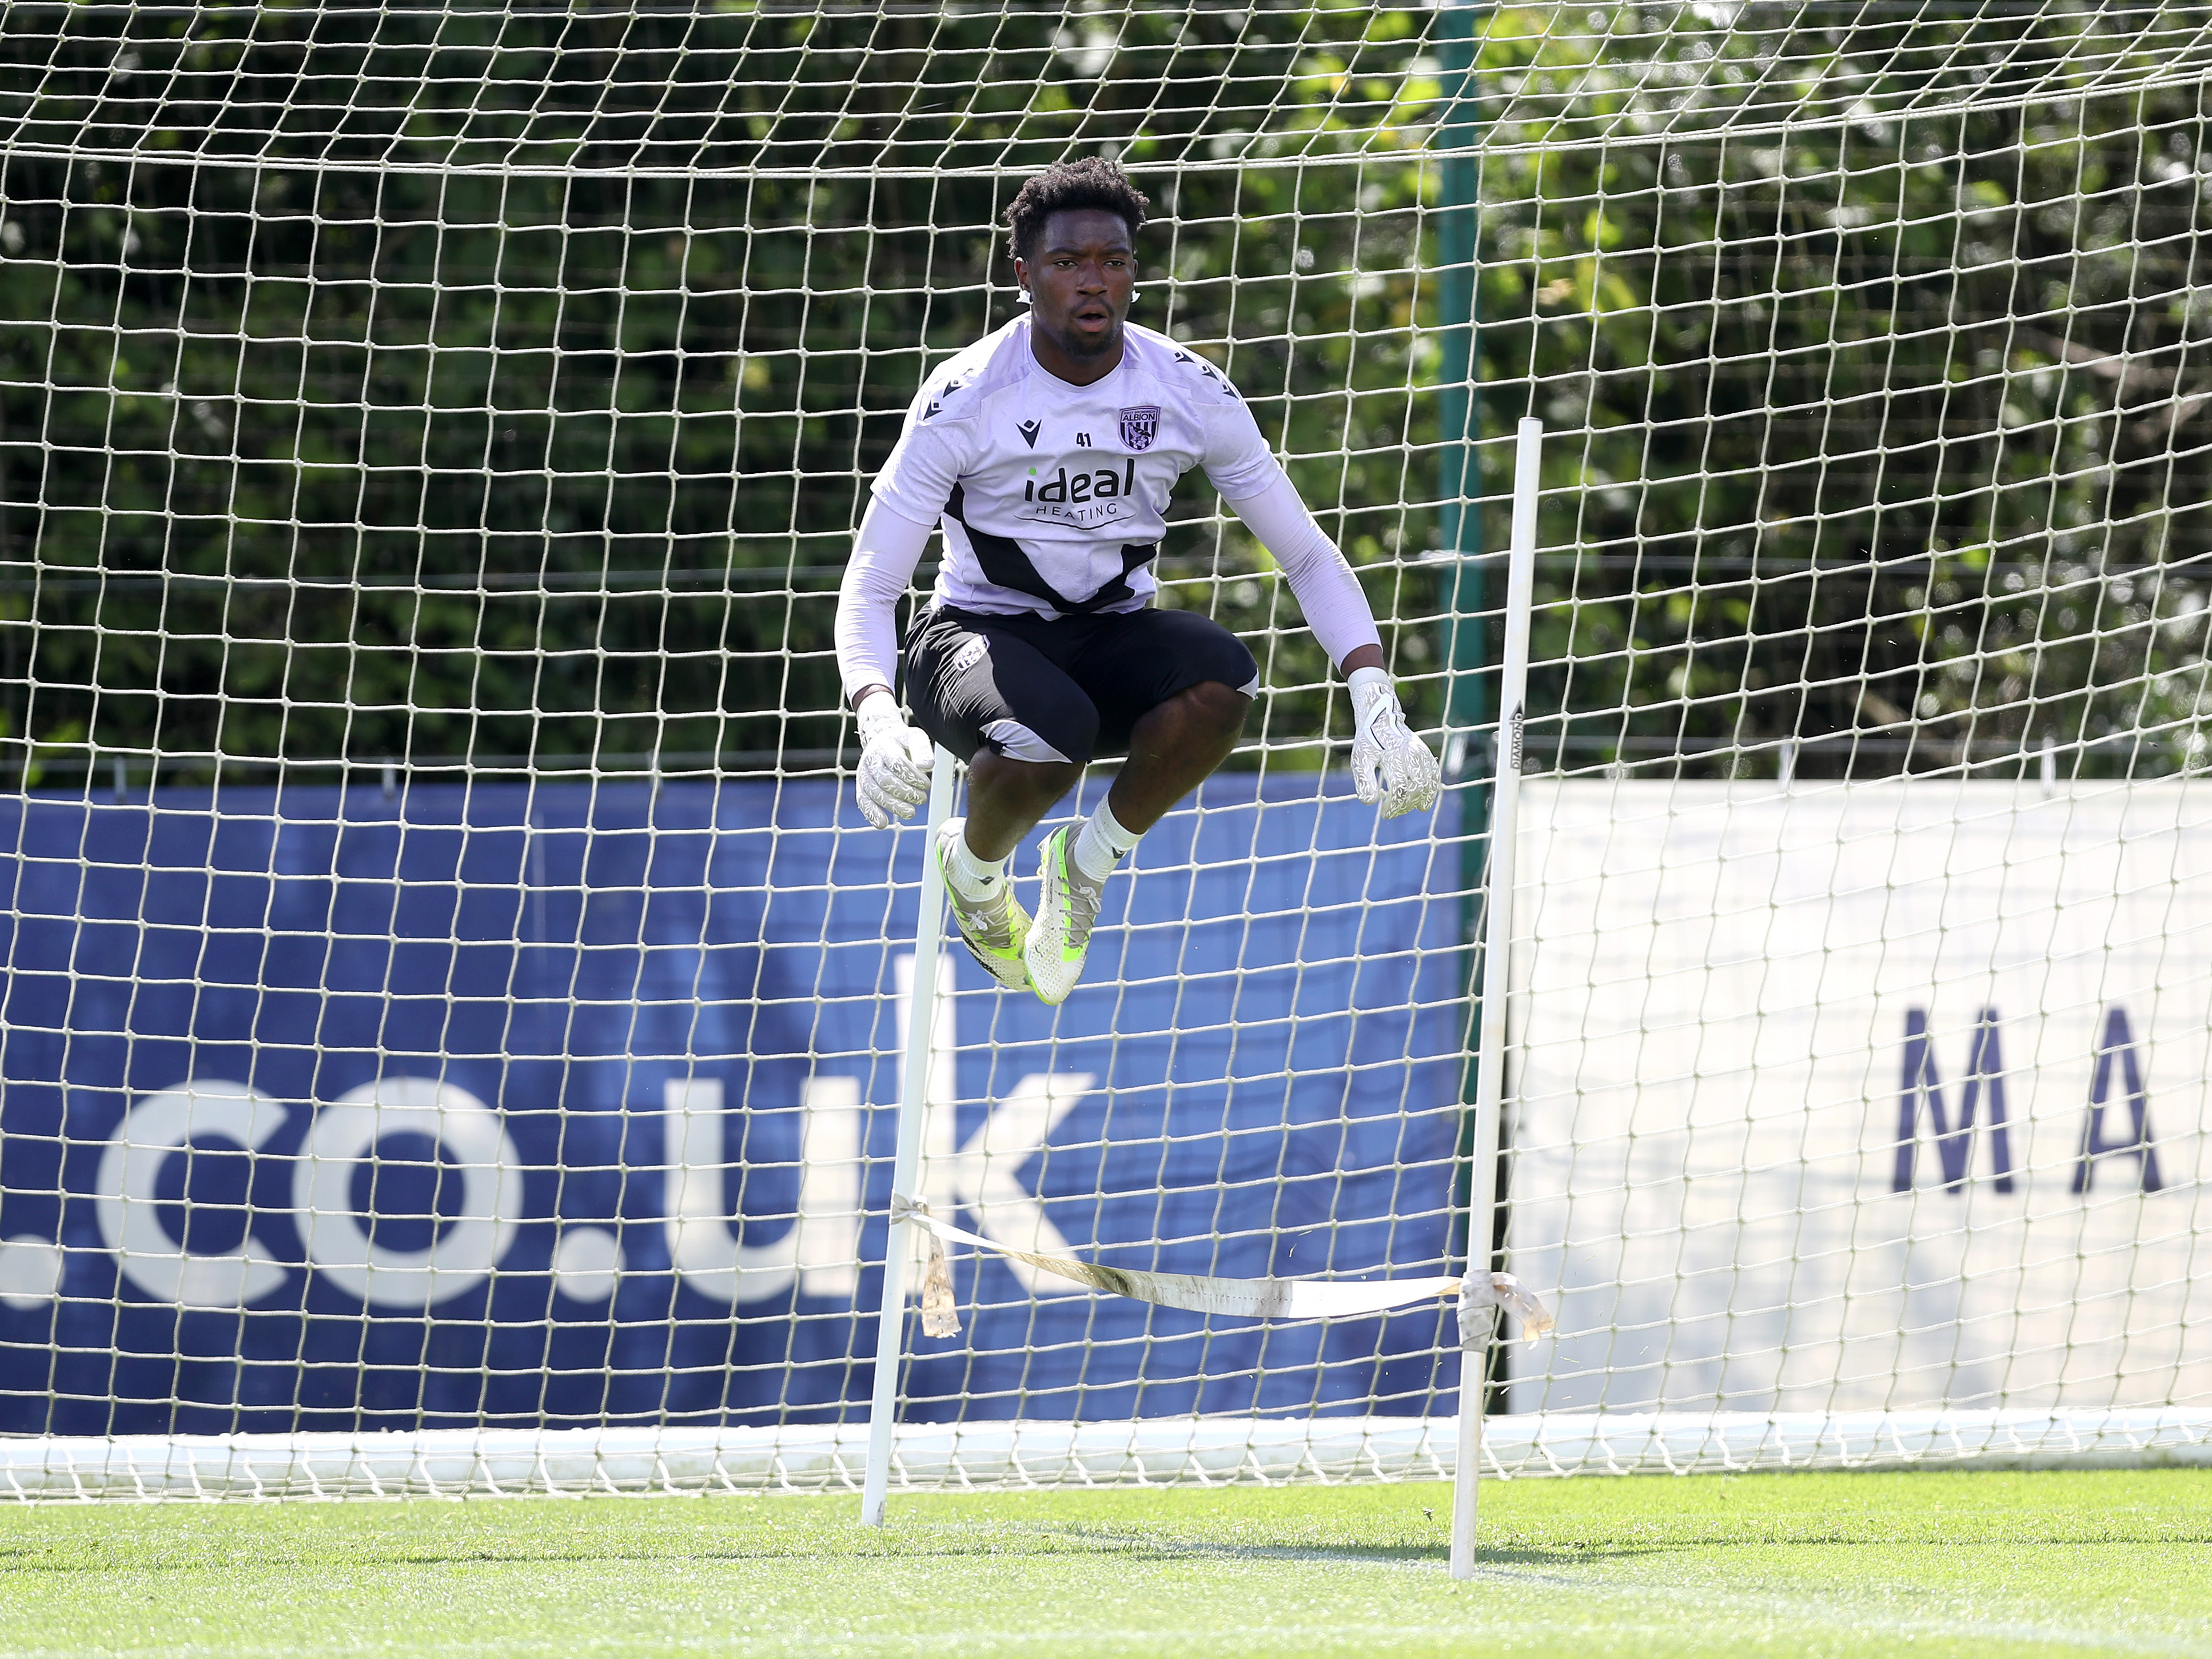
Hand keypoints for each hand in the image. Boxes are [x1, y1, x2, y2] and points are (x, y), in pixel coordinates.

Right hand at [854, 692, 934, 827]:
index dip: (913, 777)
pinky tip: (883, 823)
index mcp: (885, 746)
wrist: (882, 741)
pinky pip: (863, 801)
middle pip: (885, 780)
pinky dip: (872, 813)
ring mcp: (863, 774)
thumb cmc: (902, 743)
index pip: (897, 763)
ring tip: (911, 812)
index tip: (926, 784)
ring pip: (875, 793)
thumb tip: (927, 766)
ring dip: (894, 806)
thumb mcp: (915, 738)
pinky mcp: (861, 787)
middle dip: (906, 793)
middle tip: (922, 798)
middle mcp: (870, 760)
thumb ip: (922, 749)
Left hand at [1348, 668, 1439, 818]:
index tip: (1386, 814)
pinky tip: (1423, 802)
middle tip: (1393, 812)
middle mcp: (1411, 754)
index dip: (1394, 806)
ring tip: (1407, 809)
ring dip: (1419, 801)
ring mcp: (1421, 753)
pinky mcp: (1426, 753)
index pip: (1400, 789)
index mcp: (1393, 757)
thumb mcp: (1360, 760)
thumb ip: (1364, 781)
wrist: (1380, 719)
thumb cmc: (1368, 742)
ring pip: (1429, 784)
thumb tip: (1371, 802)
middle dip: (1405, 806)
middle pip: (1416, 789)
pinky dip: (1432, 790)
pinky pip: (1435, 774)